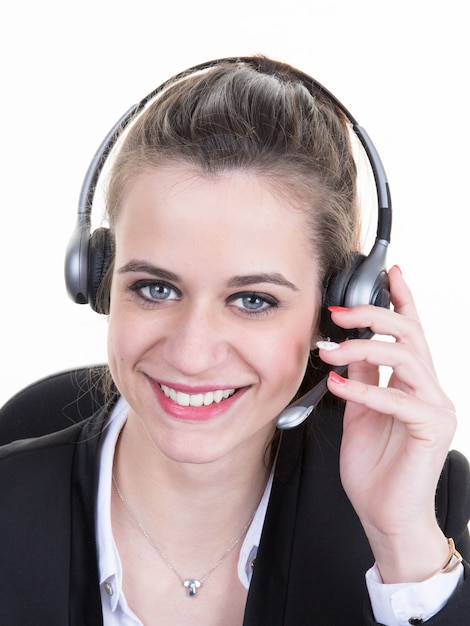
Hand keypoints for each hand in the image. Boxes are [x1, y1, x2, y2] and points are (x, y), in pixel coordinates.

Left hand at [318, 265, 456, 581]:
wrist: (383, 514)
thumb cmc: (374, 466)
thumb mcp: (360, 410)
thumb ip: (361, 376)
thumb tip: (351, 345)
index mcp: (413, 382)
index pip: (411, 332)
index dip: (403, 298)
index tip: (390, 271)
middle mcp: (429, 389)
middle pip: (410, 334)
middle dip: (374, 315)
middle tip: (338, 312)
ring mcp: (435, 407)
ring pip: (407, 357)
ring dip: (364, 348)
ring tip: (330, 351)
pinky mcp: (431, 428)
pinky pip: (397, 398)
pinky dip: (364, 388)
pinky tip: (338, 384)